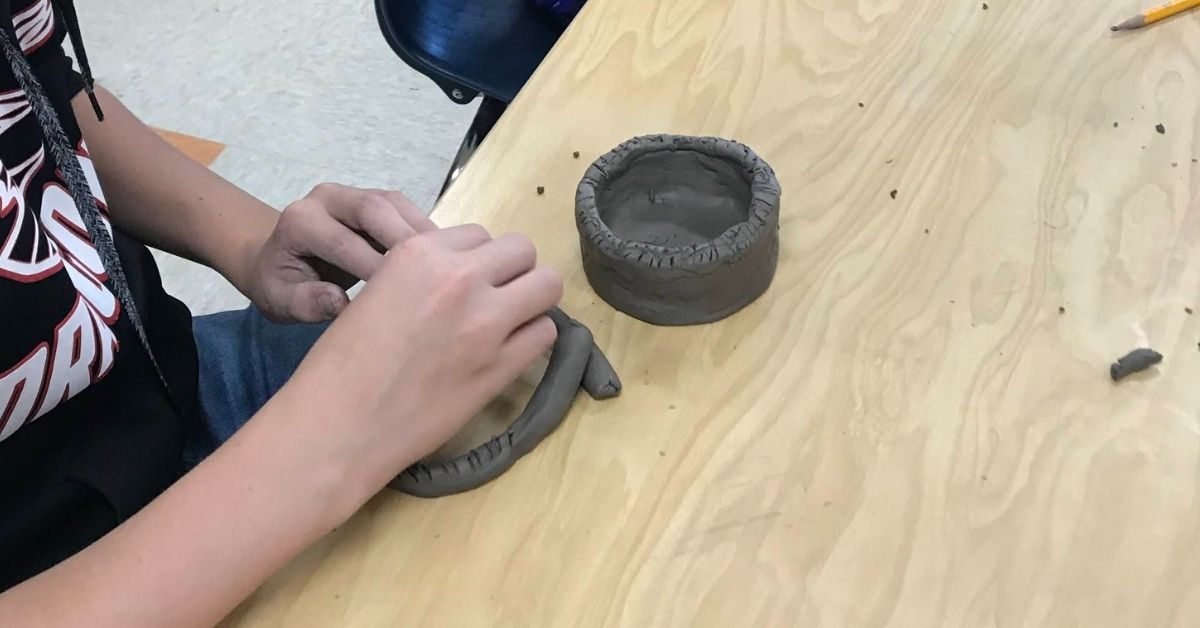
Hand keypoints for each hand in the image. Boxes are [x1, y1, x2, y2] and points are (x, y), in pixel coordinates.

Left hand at [242, 183, 435, 322]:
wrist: (278, 259)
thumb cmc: (281, 283)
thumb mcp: (280, 301)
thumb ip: (306, 302)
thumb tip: (341, 303)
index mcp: (301, 220)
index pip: (343, 241)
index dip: (372, 268)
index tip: (399, 299)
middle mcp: (327, 198)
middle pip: (374, 208)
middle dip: (406, 241)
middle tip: (435, 276)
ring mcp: (354, 194)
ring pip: (396, 205)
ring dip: (423, 234)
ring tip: (447, 266)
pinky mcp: (376, 200)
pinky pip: (406, 210)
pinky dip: (426, 233)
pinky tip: (442, 259)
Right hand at [276, 224, 562, 491]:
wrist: (341, 423)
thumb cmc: (343, 363)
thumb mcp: (378, 291)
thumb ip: (423, 275)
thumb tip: (460, 279)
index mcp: (420, 252)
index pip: (478, 235)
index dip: (475, 260)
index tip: (466, 284)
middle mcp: (460, 277)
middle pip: (521, 250)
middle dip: (513, 271)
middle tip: (497, 299)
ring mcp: (486, 321)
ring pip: (547, 284)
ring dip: (533, 299)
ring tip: (512, 321)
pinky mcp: (502, 365)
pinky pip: (545, 332)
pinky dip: (533, 337)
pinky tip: (511, 351)